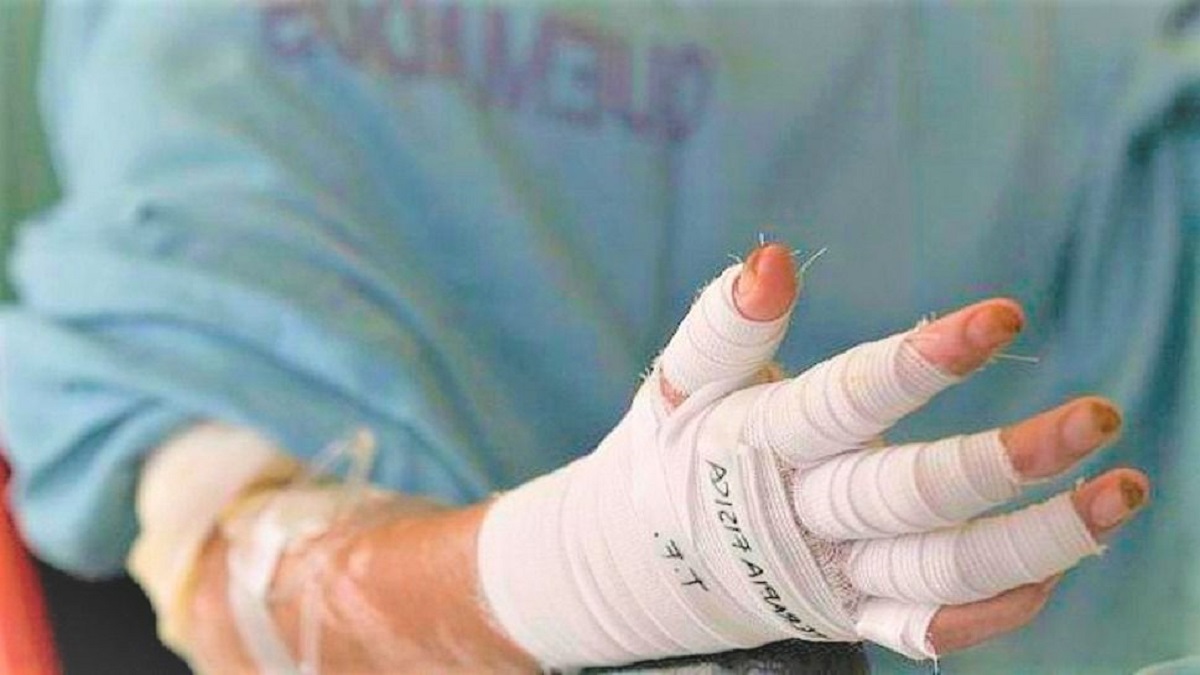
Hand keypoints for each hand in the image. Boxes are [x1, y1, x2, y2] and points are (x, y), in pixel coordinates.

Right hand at [478, 241, 1147, 666]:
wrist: (632, 568)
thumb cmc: (670, 456)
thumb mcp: (679, 386)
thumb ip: (726, 324)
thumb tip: (775, 258)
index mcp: (753, 447)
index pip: (844, 402)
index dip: (920, 363)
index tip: (1003, 318)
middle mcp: (799, 518)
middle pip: (909, 497)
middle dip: (1003, 462)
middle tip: (1099, 418)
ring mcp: (829, 579)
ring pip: (941, 572)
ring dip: (1038, 541)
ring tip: (1122, 494)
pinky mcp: (847, 619)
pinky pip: (927, 631)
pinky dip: (994, 611)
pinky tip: (1056, 567)